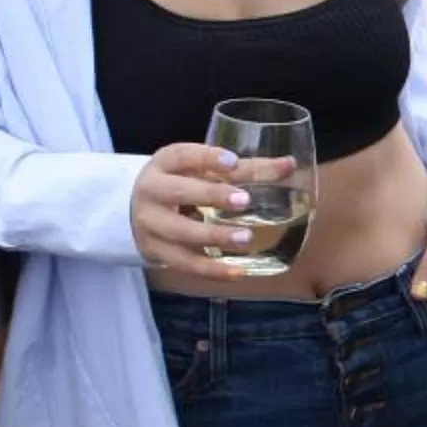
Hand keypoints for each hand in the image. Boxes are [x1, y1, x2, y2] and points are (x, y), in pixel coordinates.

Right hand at [130, 142, 272, 280]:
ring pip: (181, 231)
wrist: (137, 212)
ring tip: (245, 238)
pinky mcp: (155, 251)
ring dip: (214, 235)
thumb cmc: (180, 184)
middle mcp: (152, 191)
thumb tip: (289, 165)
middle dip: (211, 196)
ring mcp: (150, 223)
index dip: (207, 157)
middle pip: (179, 192)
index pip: (182, 155)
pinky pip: (185, 263)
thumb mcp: (201, 170)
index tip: (233, 162)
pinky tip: (237, 271)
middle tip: (244, 201)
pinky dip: (212, 269)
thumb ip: (244, 169)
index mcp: (164, 163)